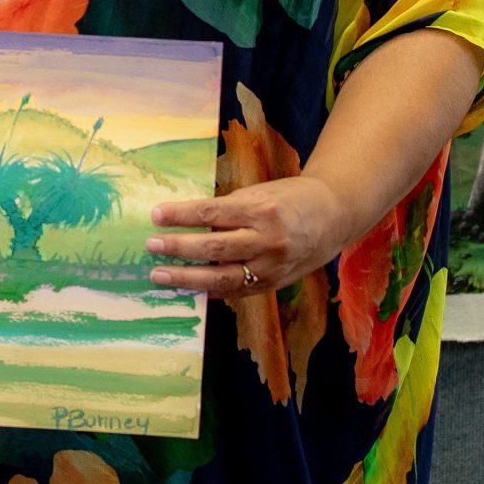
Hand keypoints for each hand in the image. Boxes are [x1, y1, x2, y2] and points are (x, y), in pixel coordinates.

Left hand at [146, 176, 351, 305]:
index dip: (182, 215)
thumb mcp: (259, 194)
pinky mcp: (273, 284)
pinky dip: (209, 290)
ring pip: (223, 277)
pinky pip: (236, 290)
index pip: (213, 212)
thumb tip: (186, 221)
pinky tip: (187, 287)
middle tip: (150, 245)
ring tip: (159, 274)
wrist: (333, 217)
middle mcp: (268, 241)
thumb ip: (228, 210)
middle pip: (216, 248)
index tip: (155, 215)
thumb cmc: (289, 199)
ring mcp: (271, 267)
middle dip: (180, 248)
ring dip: (187, 277)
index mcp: (262, 210)